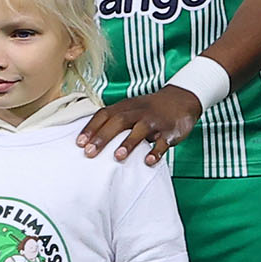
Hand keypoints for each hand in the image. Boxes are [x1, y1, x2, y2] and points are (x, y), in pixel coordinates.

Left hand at [80, 84, 201, 162]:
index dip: (91, 128)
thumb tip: (90, 140)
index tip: (79, 143)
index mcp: (126, 106)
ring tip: (117, 157)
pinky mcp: (169, 131)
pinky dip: (155, 152)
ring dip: (128, 143)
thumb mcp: (131, 108)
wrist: (182, 100)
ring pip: (140, 130)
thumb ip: (113, 120)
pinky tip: (148, 161)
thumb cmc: (149, 109)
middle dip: (103, 137)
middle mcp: (139, 112)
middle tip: (89, 153)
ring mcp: (154, 121)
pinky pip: (162, 142)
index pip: (105, 114)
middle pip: (119, 121)